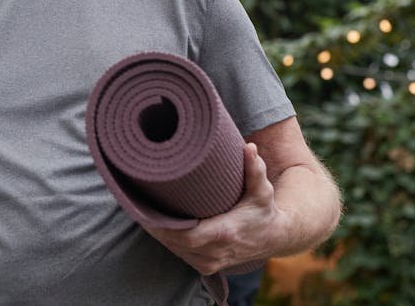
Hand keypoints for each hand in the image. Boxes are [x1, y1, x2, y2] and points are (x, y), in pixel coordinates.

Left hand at [144, 143, 282, 274]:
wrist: (276, 238)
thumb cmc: (264, 210)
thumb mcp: (262, 190)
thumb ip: (255, 169)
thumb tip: (248, 147)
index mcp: (224, 234)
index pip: (184, 236)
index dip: (162, 226)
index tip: (146, 210)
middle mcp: (215, 253)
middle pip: (173, 243)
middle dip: (154, 226)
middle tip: (138, 205)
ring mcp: (210, 263)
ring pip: (174, 250)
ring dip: (159, 233)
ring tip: (143, 212)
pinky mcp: (207, 267)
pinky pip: (180, 255)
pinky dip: (168, 241)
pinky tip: (158, 226)